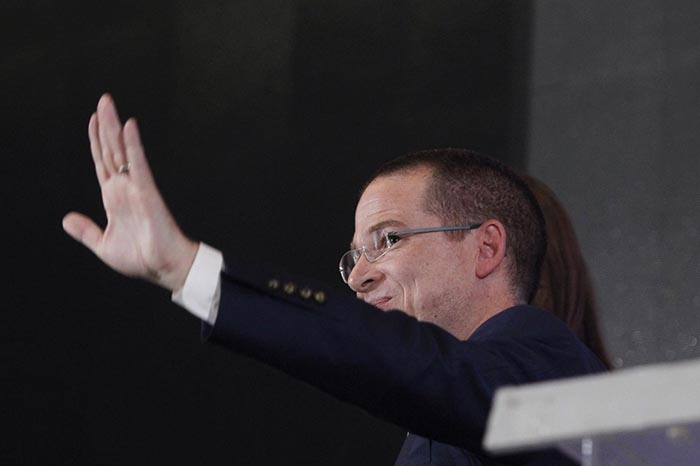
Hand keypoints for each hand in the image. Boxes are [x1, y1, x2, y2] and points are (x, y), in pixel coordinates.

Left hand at [63, 94, 197, 290]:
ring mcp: (135, 187)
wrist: (163, 268)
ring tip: (108, 104)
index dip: (96, 141)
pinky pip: (138, 164)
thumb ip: (86, 231)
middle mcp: (124, 188)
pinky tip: (129, 127)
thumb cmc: (142, 258)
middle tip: (104, 100)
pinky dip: (133, 145)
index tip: (93, 120)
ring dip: (114, 126)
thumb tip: (66, 219)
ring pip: (121, 151)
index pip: (102, 163)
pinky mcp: (147, 192)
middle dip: (105, 125)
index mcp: (114, 198)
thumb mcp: (104, 245)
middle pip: (111, 150)